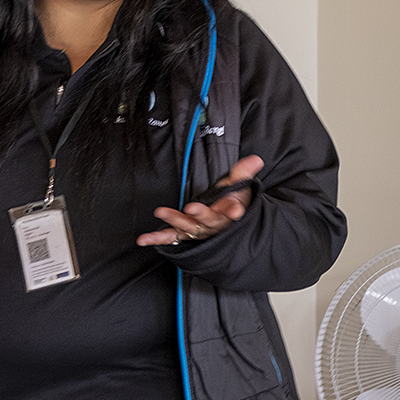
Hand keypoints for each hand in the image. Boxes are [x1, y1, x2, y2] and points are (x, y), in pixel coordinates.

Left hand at [136, 155, 263, 246]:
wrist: (225, 223)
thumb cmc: (232, 202)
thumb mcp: (239, 187)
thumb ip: (244, 172)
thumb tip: (256, 159)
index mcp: (228, 213)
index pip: (233, 211)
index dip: (233, 210)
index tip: (235, 210)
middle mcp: (213, 225)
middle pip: (208, 220)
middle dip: (200, 214)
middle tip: (191, 207)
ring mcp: (198, 231)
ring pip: (187, 227)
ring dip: (174, 221)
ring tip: (161, 212)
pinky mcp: (186, 234)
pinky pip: (171, 237)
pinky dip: (157, 239)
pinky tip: (143, 240)